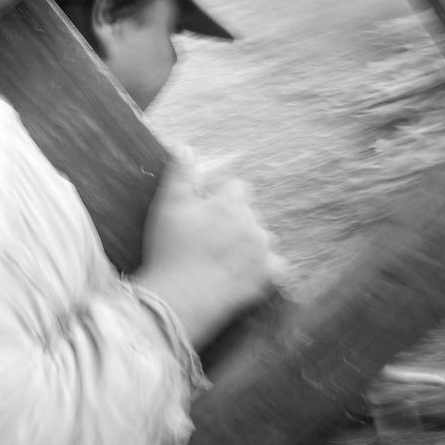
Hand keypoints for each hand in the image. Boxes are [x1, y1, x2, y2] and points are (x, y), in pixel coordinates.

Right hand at [134, 154, 285, 346]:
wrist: (179, 299)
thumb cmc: (170, 250)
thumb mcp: (168, 205)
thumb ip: (180, 172)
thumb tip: (185, 146)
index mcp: (231, 203)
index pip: (237, 187)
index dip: (220, 198)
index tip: (204, 214)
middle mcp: (253, 223)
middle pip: (249, 213)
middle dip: (234, 221)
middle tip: (209, 239)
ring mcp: (263, 251)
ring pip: (262, 238)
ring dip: (249, 243)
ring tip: (225, 258)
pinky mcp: (268, 276)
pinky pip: (277, 265)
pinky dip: (265, 267)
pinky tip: (245, 272)